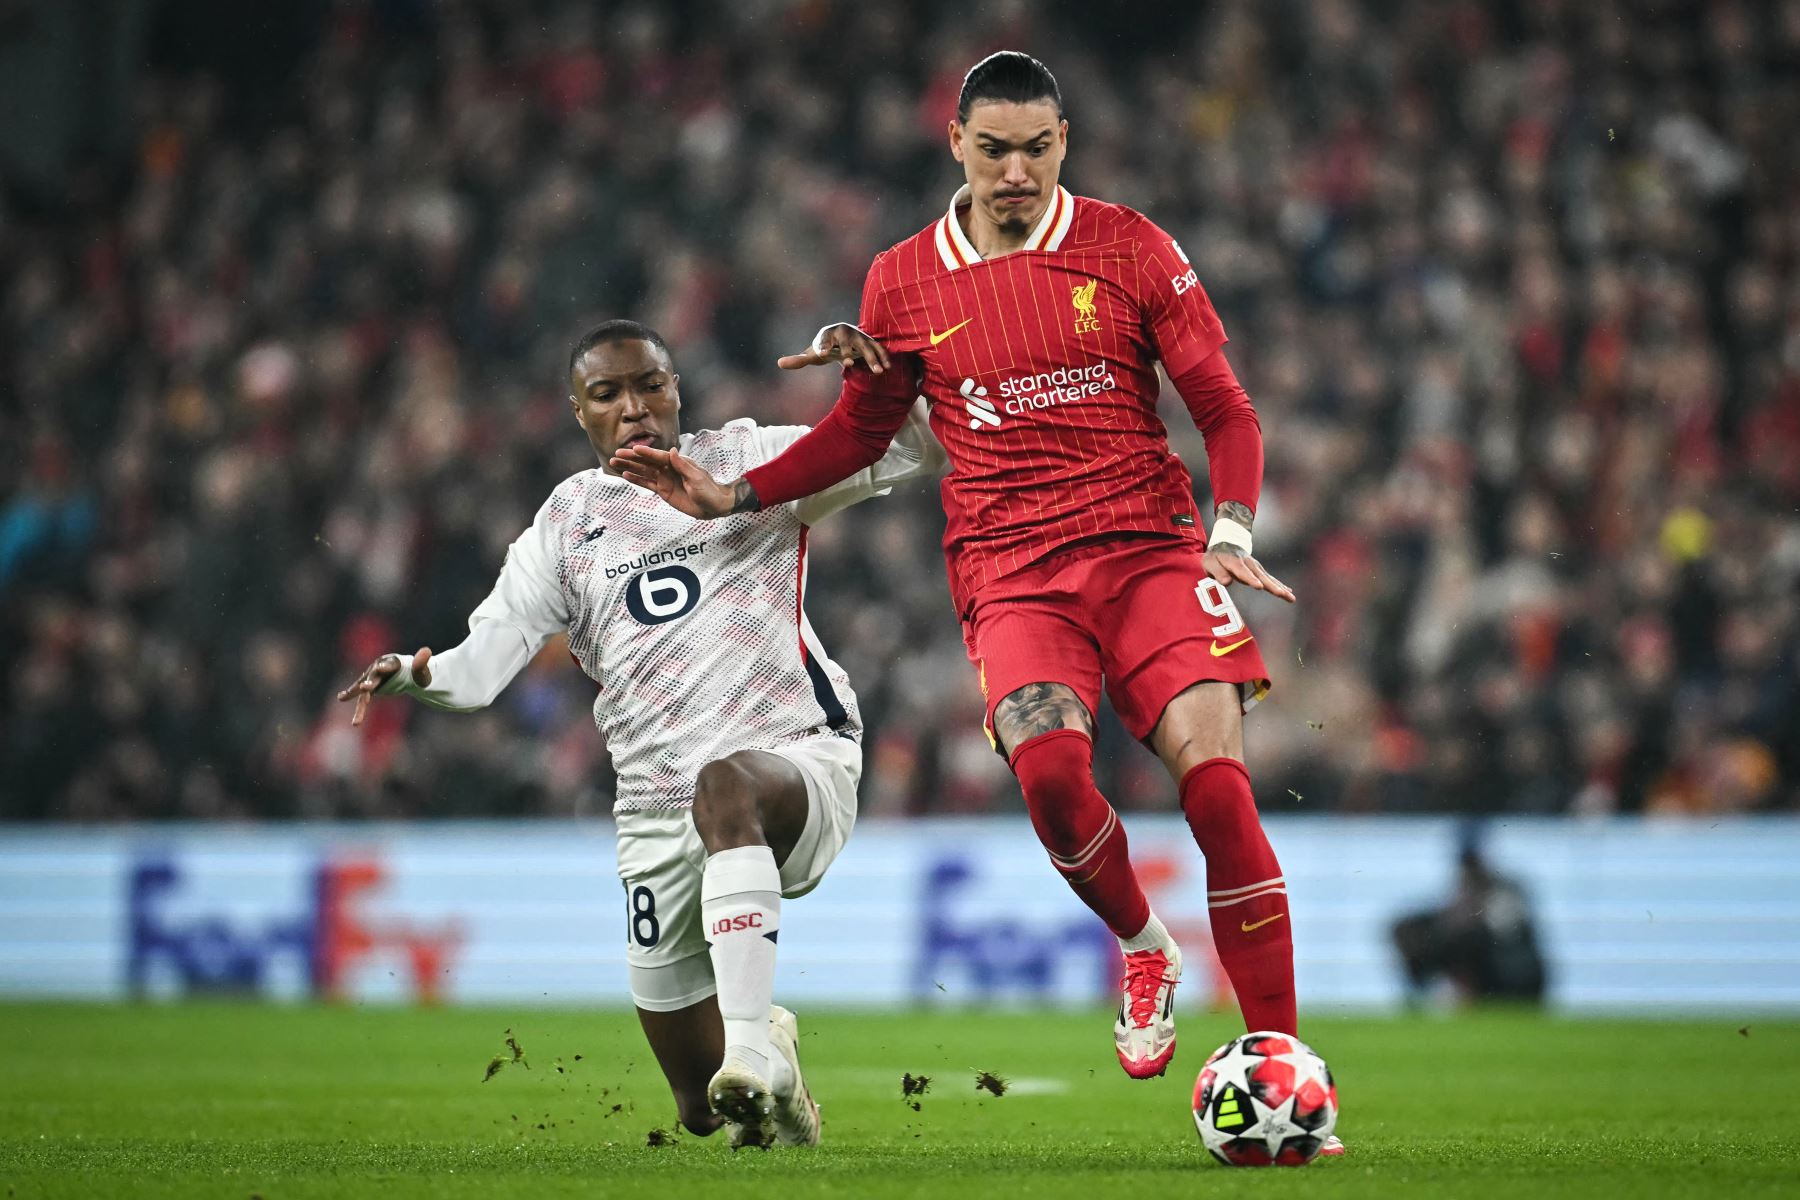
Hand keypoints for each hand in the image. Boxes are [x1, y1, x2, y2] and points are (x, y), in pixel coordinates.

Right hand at [336, 648, 431, 726]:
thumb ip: (422, 663)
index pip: (388, 664)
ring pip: (363, 687)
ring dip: (354, 693)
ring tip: (342, 698)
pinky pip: (360, 693)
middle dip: (369, 682)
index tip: (380, 667)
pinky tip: (340, 697)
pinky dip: (351, 695)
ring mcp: (373, 677)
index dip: (384, 666)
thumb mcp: (422, 671)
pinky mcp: (370, 686)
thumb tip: (427, 651)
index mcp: (393, 662)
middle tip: (365, 687)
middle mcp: (379, 668)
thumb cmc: (417, 672)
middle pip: (373, 676)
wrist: (408, 675)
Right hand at [608, 445, 743, 518]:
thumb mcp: (696, 478)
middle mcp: (668, 469)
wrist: (714, 505)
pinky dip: (636, 480)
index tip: (633, 449)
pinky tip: (625, 476)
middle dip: (631, 458)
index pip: (658, 456)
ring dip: (629, 467)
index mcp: (677, 462)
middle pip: (646, 462)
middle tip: (616, 454)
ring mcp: (664, 479)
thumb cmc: (709, 490)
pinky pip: (647, 484)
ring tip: (614, 463)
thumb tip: (672, 451)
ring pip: (643, 471)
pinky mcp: (663, 490)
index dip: (646, 453)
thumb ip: (683, 466)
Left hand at [777, 323, 890, 373]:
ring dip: (872, 358)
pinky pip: (878, 348)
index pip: (824, 339)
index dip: (823, 346)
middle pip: (846, 341)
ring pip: (865, 346)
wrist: (844, 336)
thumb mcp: (814, 353)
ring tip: (877, 372)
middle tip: (847, 363)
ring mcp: (859, 336)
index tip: (821, 355)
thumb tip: (779, 363)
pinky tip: (887, 368)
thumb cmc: (826, 346)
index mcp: (828, 333)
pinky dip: (883, 357)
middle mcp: (844, 332)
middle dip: (847, 351)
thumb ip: (799, 360)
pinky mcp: (870, 342)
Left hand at [1202, 545, 1295, 602]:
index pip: (1243, 572)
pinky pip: (1270, 579)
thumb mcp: (1209, 563)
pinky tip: (1289, 592)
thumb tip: (1227, 582)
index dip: (1251, 579)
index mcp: (1234, 562)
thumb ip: (1217, 572)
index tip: (1260, 586)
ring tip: (1290, 597)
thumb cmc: (1216, 557)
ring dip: (1280, 588)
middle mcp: (1248, 564)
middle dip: (1271, 586)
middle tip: (1281, 594)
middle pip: (1261, 576)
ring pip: (1269, 578)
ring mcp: (1256, 567)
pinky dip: (1280, 585)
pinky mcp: (1259, 571)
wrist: (1227, 542)